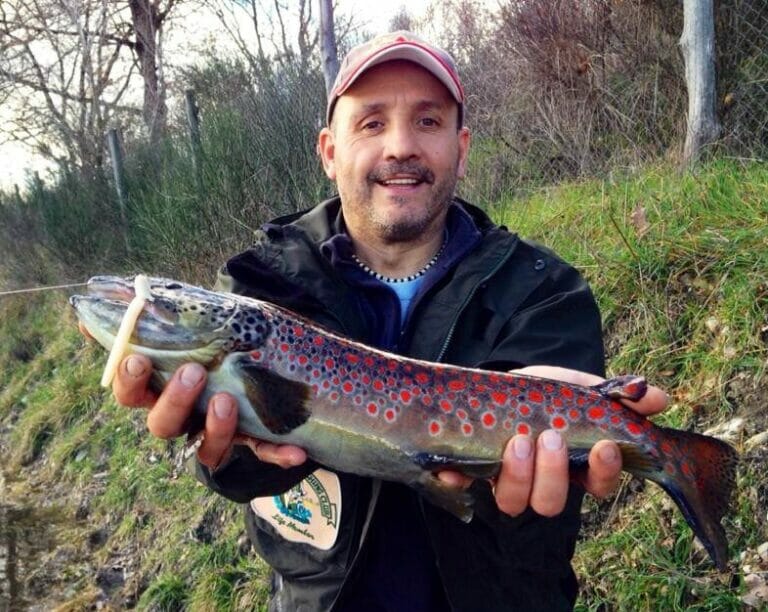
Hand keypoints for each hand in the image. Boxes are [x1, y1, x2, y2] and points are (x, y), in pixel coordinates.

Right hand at [79, 323, 305, 469]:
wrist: (261, 360)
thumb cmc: (216, 343)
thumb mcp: (195, 323)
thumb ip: (161, 314)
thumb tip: (105, 303)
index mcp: (162, 389)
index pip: (132, 394)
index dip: (129, 381)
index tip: (137, 360)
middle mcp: (184, 418)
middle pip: (162, 425)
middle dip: (173, 401)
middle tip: (192, 372)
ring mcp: (217, 435)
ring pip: (207, 447)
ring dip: (215, 427)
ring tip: (226, 401)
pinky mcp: (253, 443)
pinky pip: (265, 453)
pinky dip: (279, 454)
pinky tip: (298, 452)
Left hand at [436, 365, 667, 516]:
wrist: (496, 383)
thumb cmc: (544, 392)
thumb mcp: (578, 386)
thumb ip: (615, 394)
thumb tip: (660, 398)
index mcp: (573, 465)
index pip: (598, 485)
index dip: (604, 472)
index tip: (605, 445)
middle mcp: (540, 482)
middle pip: (550, 503)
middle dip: (553, 474)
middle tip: (551, 438)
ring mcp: (504, 479)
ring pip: (512, 502)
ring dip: (517, 475)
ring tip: (518, 441)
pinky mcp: (470, 470)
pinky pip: (461, 485)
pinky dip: (456, 478)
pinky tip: (455, 469)